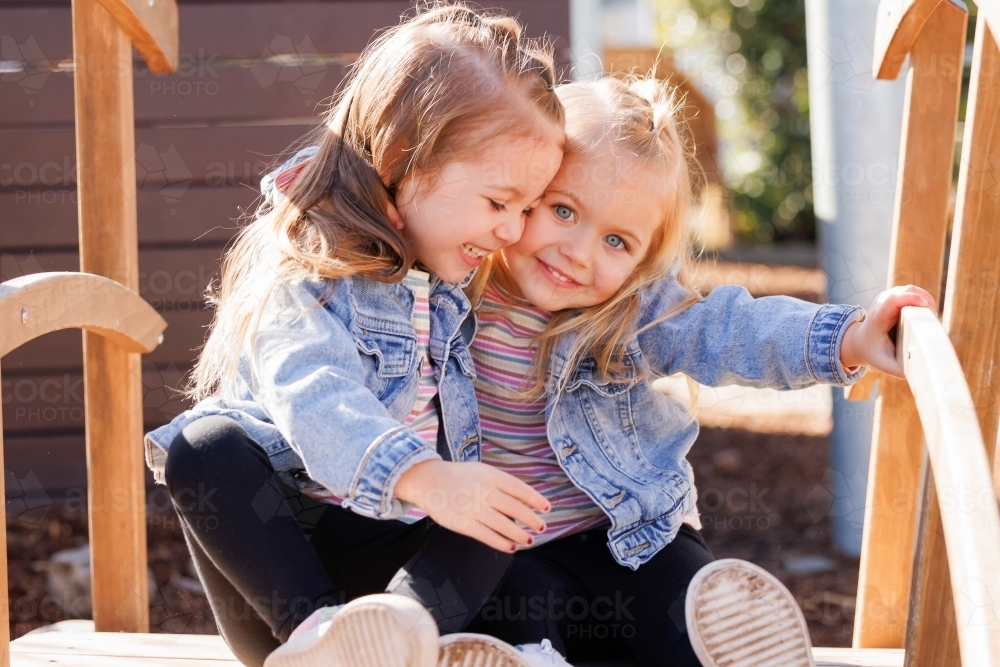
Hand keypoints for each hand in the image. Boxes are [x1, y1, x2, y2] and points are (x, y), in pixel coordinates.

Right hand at [395, 460, 550, 551]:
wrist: (429, 481)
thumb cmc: (460, 477)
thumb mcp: (483, 471)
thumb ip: (502, 484)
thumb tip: (525, 501)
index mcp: (490, 475)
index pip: (518, 488)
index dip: (535, 499)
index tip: (546, 508)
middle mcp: (483, 490)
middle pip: (513, 507)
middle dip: (531, 519)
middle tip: (542, 527)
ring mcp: (472, 507)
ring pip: (502, 523)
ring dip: (518, 534)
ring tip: (529, 540)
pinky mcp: (462, 523)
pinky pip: (485, 535)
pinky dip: (501, 542)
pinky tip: (511, 547)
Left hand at [840, 285, 936, 376]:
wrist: (860, 341)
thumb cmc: (874, 352)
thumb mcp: (884, 364)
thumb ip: (902, 369)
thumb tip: (923, 370)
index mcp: (878, 318)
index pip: (891, 301)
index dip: (909, 299)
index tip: (925, 305)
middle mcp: (881, 304)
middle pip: (905, 292)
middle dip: (924, 301)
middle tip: (933, 319)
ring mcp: (886, 297)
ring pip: (910, 290)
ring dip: (925, 300)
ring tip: (931, 317)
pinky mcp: (893, 296)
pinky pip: (911, 292)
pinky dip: (922, 299)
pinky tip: (927, 312)